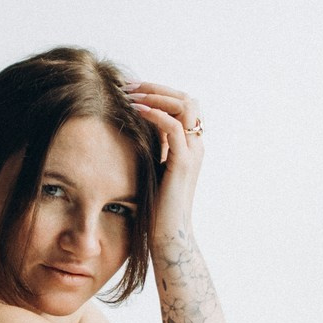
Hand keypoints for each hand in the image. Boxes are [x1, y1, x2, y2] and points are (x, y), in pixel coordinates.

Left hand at [125, 78, 204, 241]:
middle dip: (156, 88)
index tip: (130, 89)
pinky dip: (155, 113)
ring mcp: (192, 153)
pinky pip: (173, 126)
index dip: (158, 92)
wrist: (168, 235)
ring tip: (130, 96)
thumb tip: (127, 131)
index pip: (182, 104)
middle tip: (128, 86)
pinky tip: (135, 111)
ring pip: (184, 106)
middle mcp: (196, 146)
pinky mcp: (183, 162)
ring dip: (156, 95)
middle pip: (186, 98)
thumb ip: (148, 150)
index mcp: (190, 146)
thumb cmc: (155, 208)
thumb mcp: (151, 170)